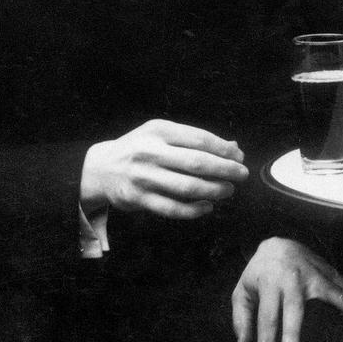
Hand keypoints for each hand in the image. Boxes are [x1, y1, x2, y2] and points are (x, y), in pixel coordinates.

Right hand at [80, 119, 247, 219]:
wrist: (100, 168)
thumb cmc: (140, 148)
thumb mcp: (162, 134)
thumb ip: (194, 139)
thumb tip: (233, 147)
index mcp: (159, 131)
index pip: (199, 139)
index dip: (223, 149)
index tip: (239, 156)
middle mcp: (150, 152)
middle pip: (196, 163)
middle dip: (225, 169)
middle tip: (241, 175)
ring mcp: (143, 177)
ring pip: (187, 188)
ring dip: (213, 190)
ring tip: (228, 190)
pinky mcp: (137, 199)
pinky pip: (172, 208)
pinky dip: (194, 210)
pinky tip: (208, 206)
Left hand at [232, 237, 342, 341]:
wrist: (277, 244)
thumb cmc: (259, 274)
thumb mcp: (243, 292)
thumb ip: (242, 319)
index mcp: (269, 282)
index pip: (267, 316)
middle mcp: (292, 277)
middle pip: (294, 306)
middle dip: (293, 330)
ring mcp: (314, 274)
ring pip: (330, 290)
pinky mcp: (329, 273)